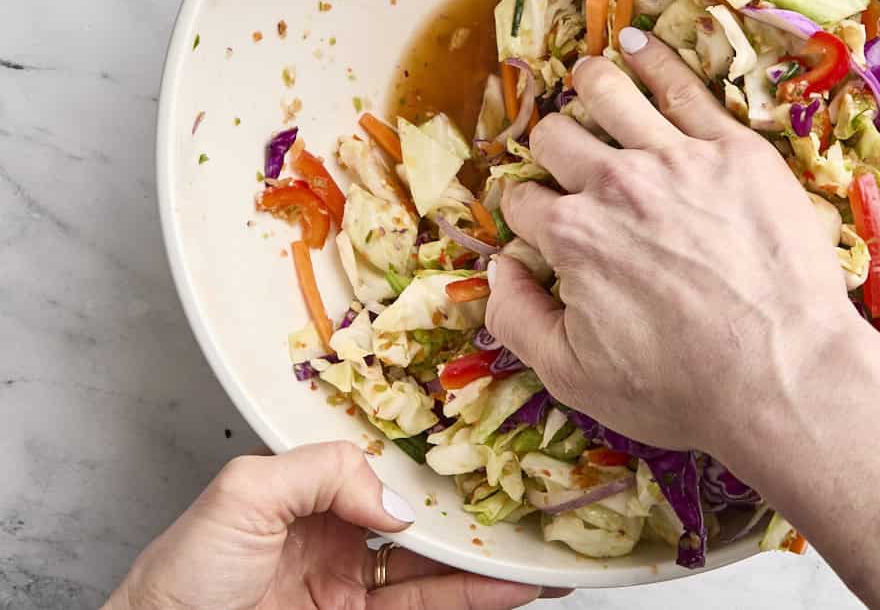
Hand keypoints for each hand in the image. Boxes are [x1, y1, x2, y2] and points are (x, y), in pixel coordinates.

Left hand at [104, 441, 554, 609]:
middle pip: (422, 513)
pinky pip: (426, 605)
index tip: (485, 447)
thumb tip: (395, 500)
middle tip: (531, 500)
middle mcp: (339, 529)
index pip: (388, 462)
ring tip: (538, 552)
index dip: (436, 456)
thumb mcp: (242, 494)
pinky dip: (471, 598)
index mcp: (311, 485)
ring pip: (435, 565)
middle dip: (475, 508)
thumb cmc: (181, 576)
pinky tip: (507, 589)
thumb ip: (322, 472)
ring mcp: (351, 582)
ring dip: (487, 560)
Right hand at [485, 28, 858, 452]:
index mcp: (570, 235)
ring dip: (589, 84)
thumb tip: (496, 269)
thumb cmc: (681, 388)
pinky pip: (683, 84)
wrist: (786, 374)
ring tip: (591, 79)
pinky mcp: (734, 147)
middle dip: (552, 147)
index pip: (524, 200)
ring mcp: (675, 157)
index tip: (544, 221)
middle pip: (556, 137)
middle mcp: (613, 183)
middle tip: (569, 160)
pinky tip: (640, 45)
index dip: (528, 212)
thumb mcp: (573, 377)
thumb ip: (517, 320)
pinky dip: (653, 58)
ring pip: (608, 92)